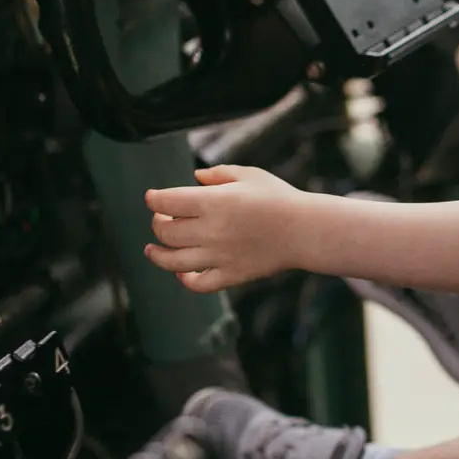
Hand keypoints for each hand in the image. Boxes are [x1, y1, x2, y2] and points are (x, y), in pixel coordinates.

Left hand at [143, 166, 309, 292]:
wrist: (306, 230)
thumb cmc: (279, 198)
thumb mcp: (250, 175)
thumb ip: (218, 174)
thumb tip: (195, 177)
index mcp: (213, 201)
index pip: (165, 202)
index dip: (153, 199)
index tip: (152, 198)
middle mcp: (211, 230)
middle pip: (164, 232)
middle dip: (157, 224)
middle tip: (161, 219)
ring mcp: (219, 256)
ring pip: (172, 261)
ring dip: (157, 254)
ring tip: (152, 249)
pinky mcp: (231, 274)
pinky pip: (198, 284)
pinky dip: (185, 280)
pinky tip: (182, 273)